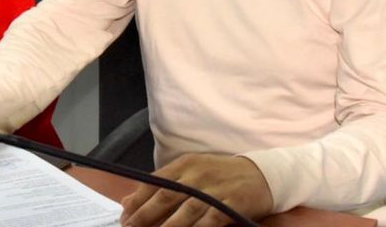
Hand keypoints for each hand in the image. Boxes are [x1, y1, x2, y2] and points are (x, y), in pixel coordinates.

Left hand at [120, 154, 272, 226]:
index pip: (155, 181)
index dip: (138, 199)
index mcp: (185, 164)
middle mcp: (197, 173)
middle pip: (166, 195)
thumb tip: (129, 201)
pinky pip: (211, 220)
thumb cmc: (221, 176)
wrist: (261, 174)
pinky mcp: (232, 203)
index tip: (124, 215)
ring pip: (186, 210)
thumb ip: (163, 186)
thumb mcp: (192, 173)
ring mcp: (215, 188)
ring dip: (168, 226)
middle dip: (146, 214)